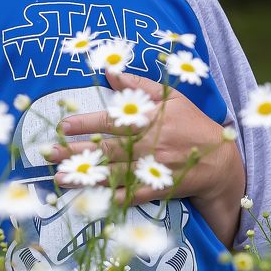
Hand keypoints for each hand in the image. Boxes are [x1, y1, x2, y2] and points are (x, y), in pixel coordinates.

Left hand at [43, 71, 244, 244]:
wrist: (220, 162)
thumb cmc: (192, 123)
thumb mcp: (171, 97)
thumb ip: (139, 85)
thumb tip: (110, 71)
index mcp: (150, 120)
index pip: (113, 121)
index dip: (87, 124)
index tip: (64, 125)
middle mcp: (149, 145)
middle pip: (107, 149)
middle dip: (76, 152)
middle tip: (50, 154)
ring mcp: (152, 170)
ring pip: (112, 174)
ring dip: (85, 177)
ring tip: (59, 178)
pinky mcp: (156, 189)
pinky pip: (129, 195)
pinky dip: (109, 198)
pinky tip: (88, 199)